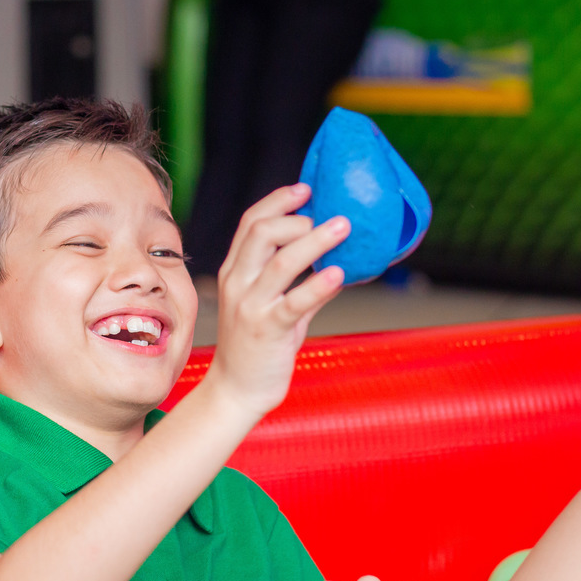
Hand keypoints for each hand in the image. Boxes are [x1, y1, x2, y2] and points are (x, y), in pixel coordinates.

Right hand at [205, 183, 348, 416]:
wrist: (236, 390)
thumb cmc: (258, 347)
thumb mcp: (275, 308)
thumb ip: (301, 284)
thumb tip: (340, 262)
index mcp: (236, 272)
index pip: (250, 223)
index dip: (278, 201)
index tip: (307, 189)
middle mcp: (238, 283)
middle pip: (260, 232)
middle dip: (296, 216)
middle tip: (329, 215)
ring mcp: (250, 306)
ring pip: (280, 262)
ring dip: (314, 241)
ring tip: (344, 227)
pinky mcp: (268, 330)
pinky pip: (294, 302)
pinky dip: (317, 285)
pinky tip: (339, 274)